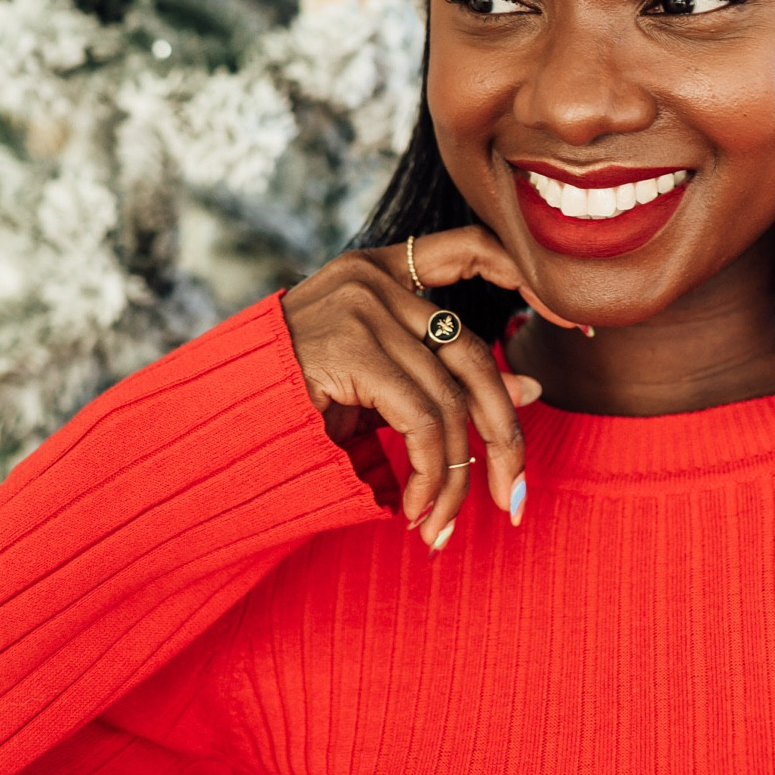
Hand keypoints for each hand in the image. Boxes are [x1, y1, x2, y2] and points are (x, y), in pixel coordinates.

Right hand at [282, 227, 571, 550]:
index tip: (576, 322)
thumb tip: (533, 388)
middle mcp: (372, 280)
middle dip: (503, 435)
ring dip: (458, 477)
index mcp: (377, 271)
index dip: (528, 277)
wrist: (198, 427)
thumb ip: (442, 379)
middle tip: (514, 499)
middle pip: (476, 352)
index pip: (471, 248)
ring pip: (452, 398)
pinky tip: (416, 512)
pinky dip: (431, 475)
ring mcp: (361, 309)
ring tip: (442, 527)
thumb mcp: (372, 387)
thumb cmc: (280, 408)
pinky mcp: (351, 349)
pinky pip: (422, 419)